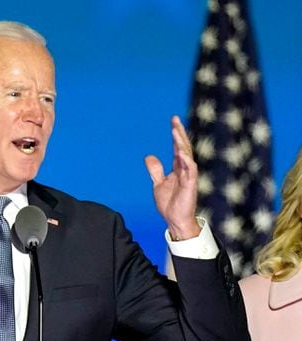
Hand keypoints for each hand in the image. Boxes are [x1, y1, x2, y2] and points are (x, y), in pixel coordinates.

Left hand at [144, 116, 199, 239]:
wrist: (175, 220)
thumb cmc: (170, 204)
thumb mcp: (158, 183)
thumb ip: (155, 170)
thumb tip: (149, 156)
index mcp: (178, 168)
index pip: (177, 147)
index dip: (175, 134)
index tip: (173, 121)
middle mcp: (185, 170)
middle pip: (183, 147)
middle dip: (179, 133)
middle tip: (175, 119)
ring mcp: (189, 176)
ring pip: (187, 156)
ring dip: (182, 144)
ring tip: (176, 131)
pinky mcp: (191, 185)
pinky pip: (191, 171)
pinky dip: (187, 161)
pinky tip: (182, 153)